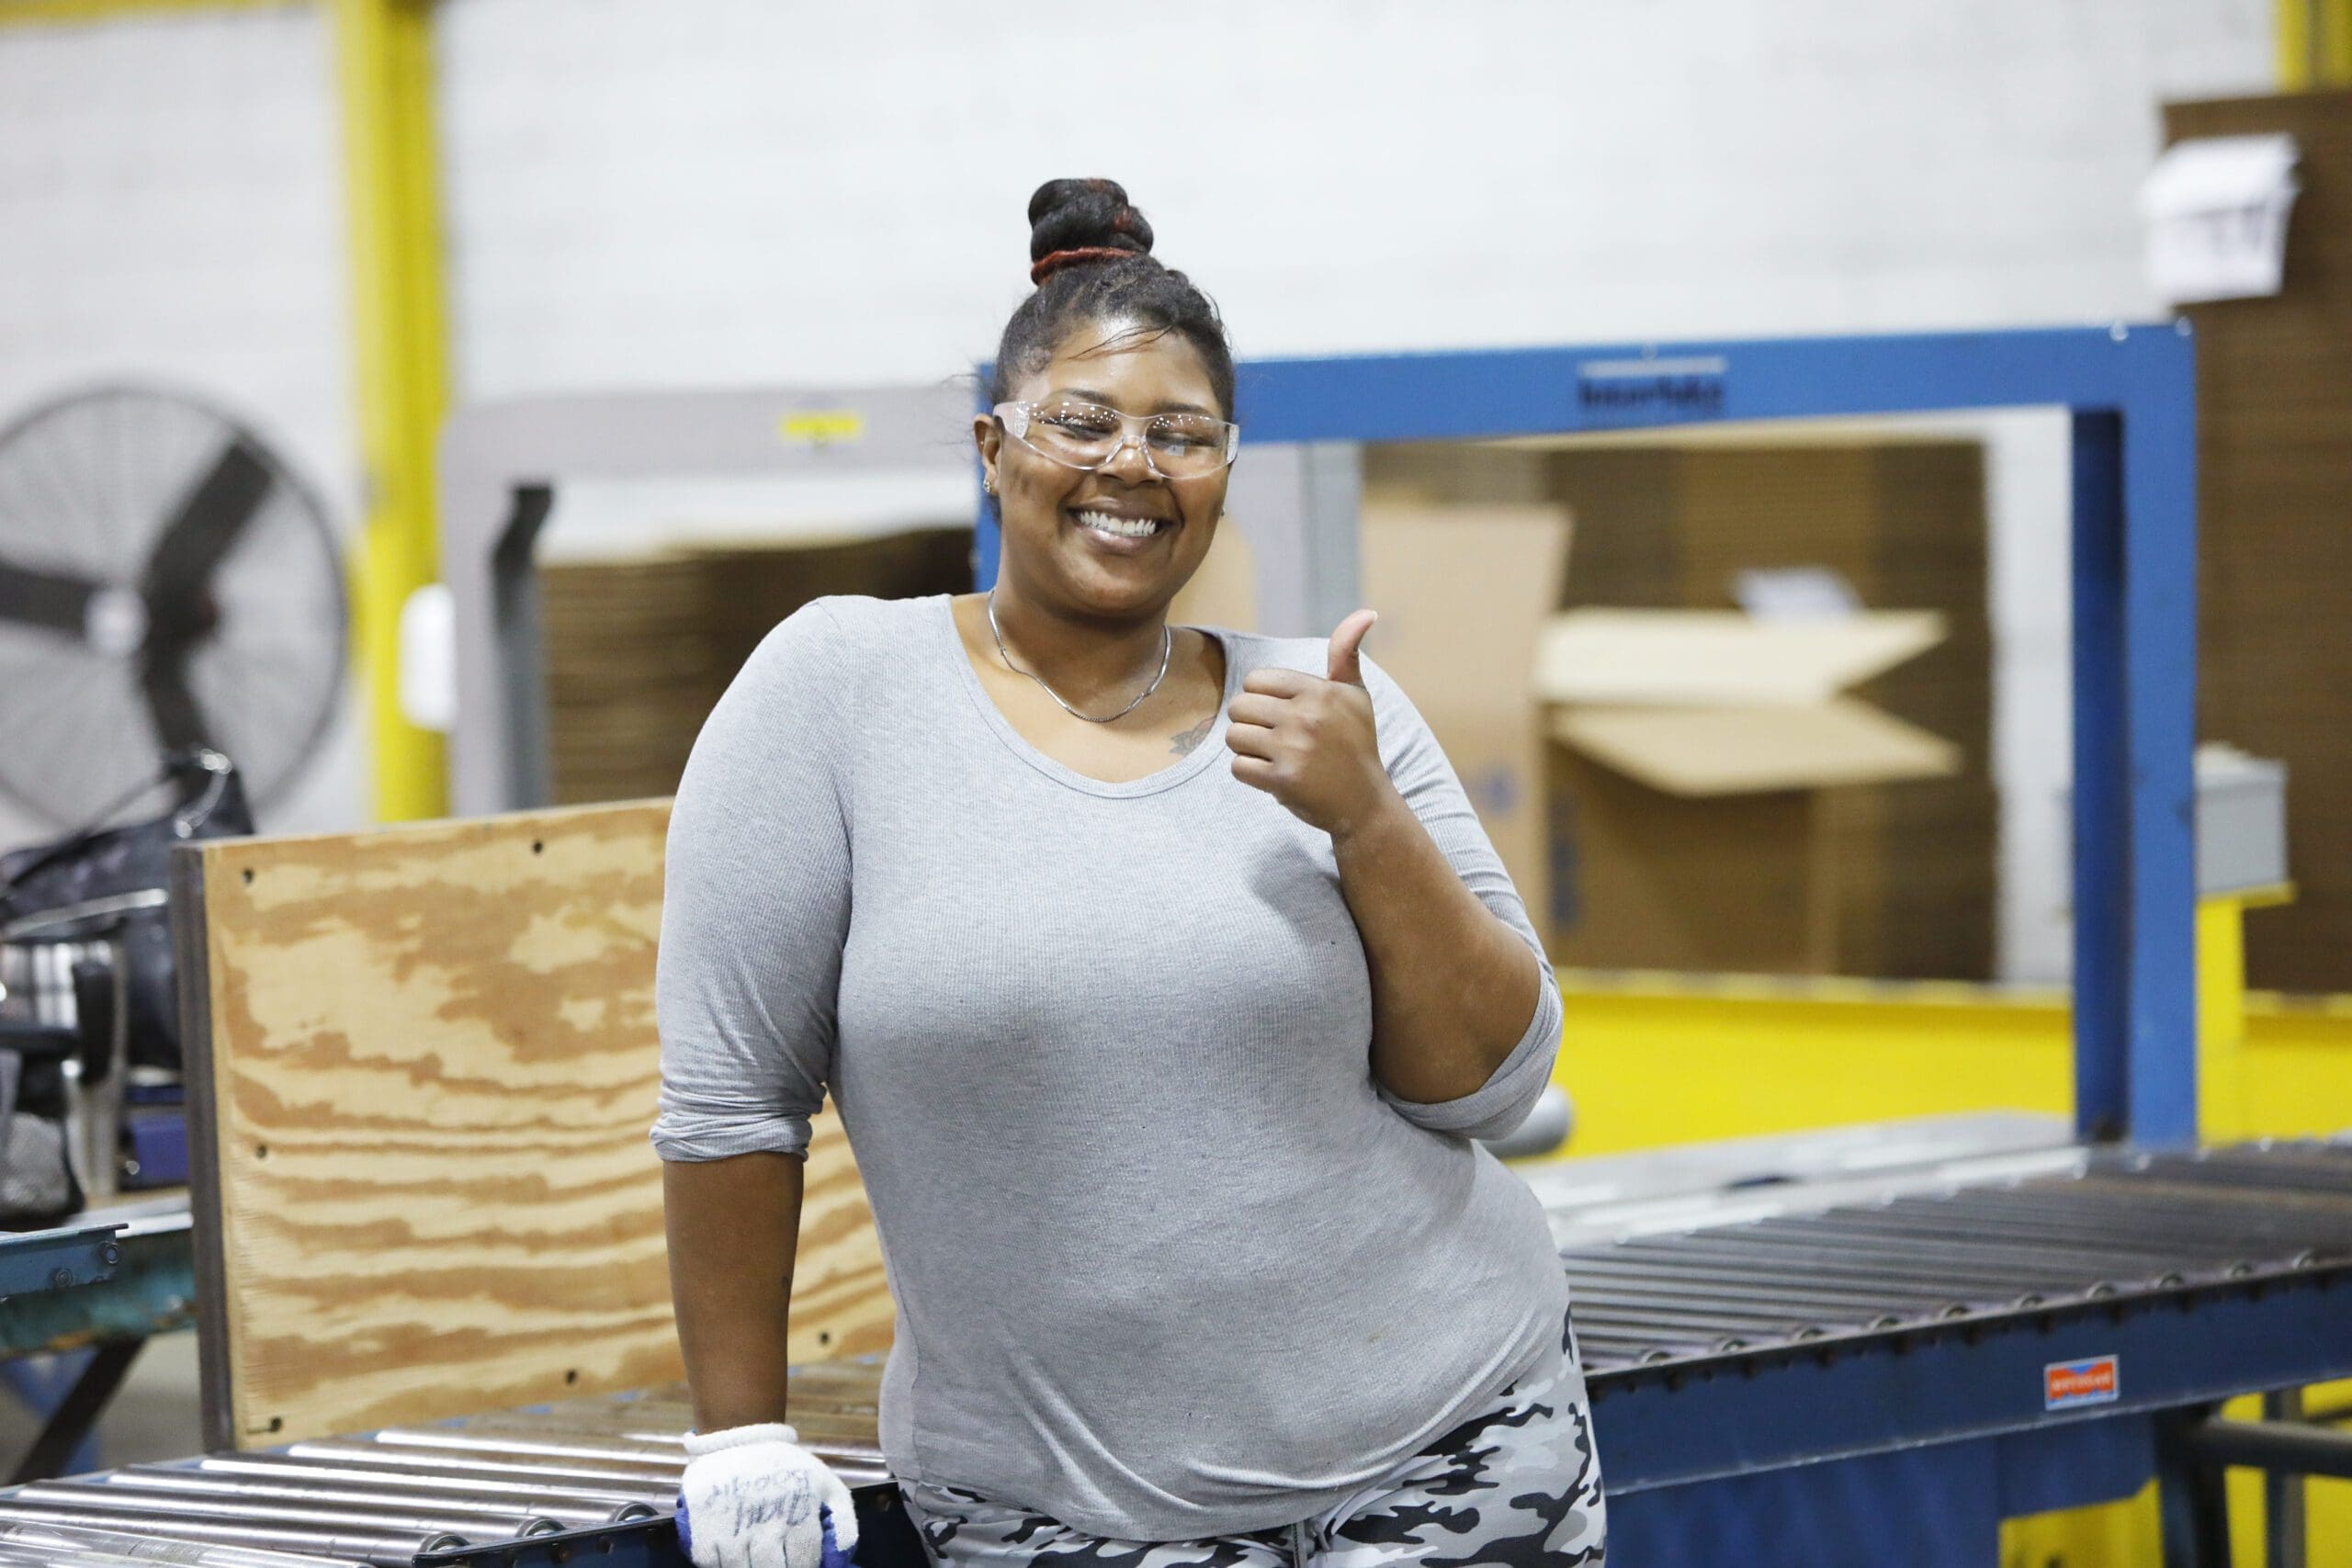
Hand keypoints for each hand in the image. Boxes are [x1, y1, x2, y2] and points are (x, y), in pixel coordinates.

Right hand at [677, 1422, 858, 1567]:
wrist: (738, 1437)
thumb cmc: (786, 1468)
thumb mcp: (826, 1485)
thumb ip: (843, 1523)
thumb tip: (840, 1561)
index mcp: (799, 1517)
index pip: (804, 1563)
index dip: (803, 1563)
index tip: (797, 1556)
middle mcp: (766, 1528)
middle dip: (776, 1565)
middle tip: (773, 1552)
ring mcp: (733, 1533)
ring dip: (748, 1563)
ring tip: (753, 1545)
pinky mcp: (703, 1533)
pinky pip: (713, 1564)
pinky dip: (721, 1560)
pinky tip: (730, 1543)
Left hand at [1225, 608, 1398, 838]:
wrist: (1364, 801)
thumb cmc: (1356, 744)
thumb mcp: (1356, 695)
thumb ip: (1346, 653)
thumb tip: (1367, 612)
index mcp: (1319, 691)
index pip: (1255, 680)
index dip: (1261, 697)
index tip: (1281, 713)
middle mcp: (1306, 716)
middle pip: (1239, 707)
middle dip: (1250, 723)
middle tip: (1274, 737)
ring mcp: (1293, 749)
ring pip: (1234, 736)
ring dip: (1247, 748)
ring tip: (1272, 754)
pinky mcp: (1282, 780)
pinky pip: (1238, 767)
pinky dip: (1249, 773)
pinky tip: (1271, 774)